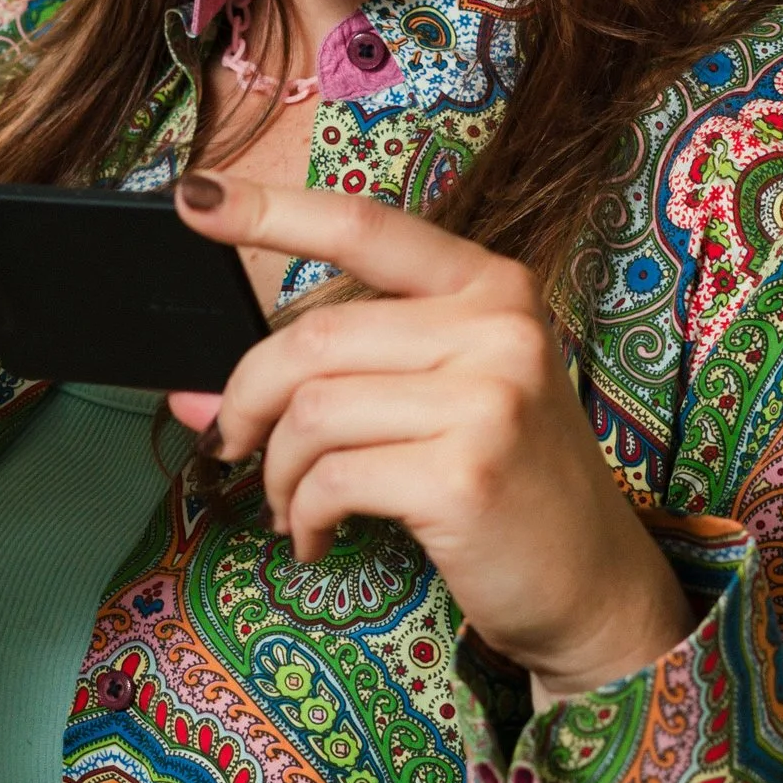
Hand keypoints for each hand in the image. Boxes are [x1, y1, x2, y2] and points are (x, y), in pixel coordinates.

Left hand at [167, 174, 693, 701]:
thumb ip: (332, 379)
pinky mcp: (465, 475)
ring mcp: (489, 400)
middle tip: (231, 442)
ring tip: (292, 507)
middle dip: (247, 399)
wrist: (592, 585)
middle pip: (312, 338)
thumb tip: (190, 394)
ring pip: (312, 413)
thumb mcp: (440, 401)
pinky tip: (317, 537)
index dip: (271, 210)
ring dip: (278, 472)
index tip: (196, 196)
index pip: (363, 227)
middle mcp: (498, 328)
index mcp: (491, 287)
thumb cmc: (506, 484)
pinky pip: (332, 480)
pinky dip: (304, 515)